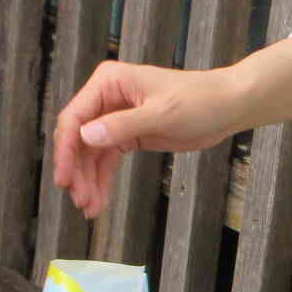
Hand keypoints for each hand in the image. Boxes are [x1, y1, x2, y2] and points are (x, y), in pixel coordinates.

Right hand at [51, 61, 242, 217]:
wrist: (227, 106)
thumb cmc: (199, 100)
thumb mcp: (162, 114)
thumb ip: (122, 125)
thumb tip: (86, 136)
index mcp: (109, 82)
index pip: (74, 117)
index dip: (65, 150)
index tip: (64, 179)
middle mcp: (107, 97)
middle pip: (78, 138)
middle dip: (78, 171)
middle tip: (80, 200)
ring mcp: (115, 117)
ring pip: (90, 153)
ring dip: (88, 180)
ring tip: (90, 208)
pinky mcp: (128, 134)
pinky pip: (107, 159)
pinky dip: (102, 179)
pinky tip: (99, 200)